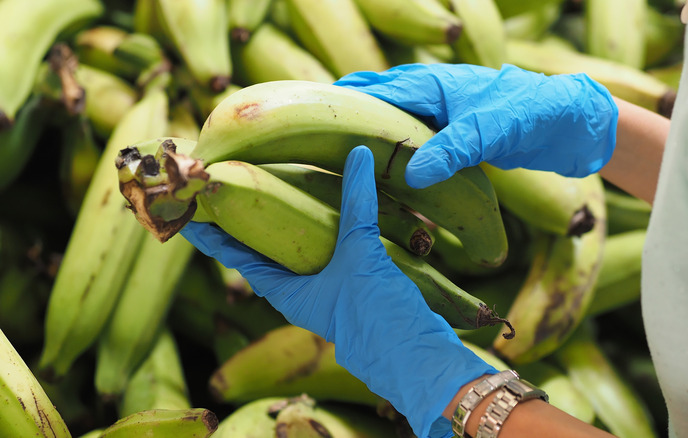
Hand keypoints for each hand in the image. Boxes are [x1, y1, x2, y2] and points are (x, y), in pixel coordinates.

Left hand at [180, 146, 495, 437]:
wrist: (415, 353)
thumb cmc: (376, 314)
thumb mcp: (361, 254)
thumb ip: (356, 204)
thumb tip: (355, 155)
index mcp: (287, 291)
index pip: (237, 256)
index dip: (213, 234)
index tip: (188, 212)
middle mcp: (301, 291)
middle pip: (263, 252)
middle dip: (247, 224)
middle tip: (227, 190)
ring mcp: (327, 289)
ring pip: (296, 252)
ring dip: (284, 226)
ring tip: (271, 193)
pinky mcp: (352, 286)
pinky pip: (326, 252)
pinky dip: (321, 230)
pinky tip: (327, 211)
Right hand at [334, 63, 618, 188]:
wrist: (569, 122)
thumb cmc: (531, 113)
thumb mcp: (490, 132)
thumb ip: (451, 150)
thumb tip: (411, 178)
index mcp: (431, 85)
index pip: (374, 93)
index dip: (341, 105)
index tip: (307, 120)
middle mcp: (429, 97)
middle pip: (375, 105)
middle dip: (347, 119)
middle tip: (313, 142)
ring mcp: (439, 117)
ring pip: (391, 125)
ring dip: (369, 139)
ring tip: (338, 160)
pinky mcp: (450, 137)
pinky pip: (411, 144)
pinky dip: (394, 156)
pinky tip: (384, 176)